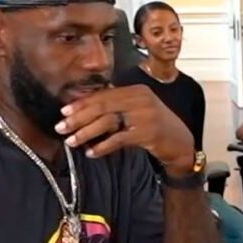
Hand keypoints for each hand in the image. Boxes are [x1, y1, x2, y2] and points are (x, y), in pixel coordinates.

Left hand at [57, 85, 195, 171]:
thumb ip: (117, 107)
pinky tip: (92, 152)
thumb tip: (86, 110)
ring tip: (71, 141)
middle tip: (61, 127)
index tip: (64, 112)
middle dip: (79, 118)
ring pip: (107, 122)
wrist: (181, 143)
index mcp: (135, 90)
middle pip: (102, 106)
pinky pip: (118, 139)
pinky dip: (103, 146)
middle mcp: (140, 99)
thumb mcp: (138, 111)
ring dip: (86, 133)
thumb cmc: (156, 127)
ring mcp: (145, 115)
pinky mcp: (147, 133)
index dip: (81, 103)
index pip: (103, 95)